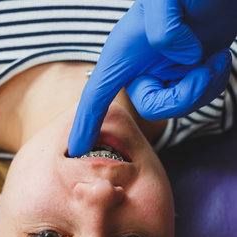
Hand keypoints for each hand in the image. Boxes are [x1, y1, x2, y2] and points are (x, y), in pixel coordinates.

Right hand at [68, 0, 235, 156]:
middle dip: (184, 96)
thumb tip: (183, 58)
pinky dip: (214, 83)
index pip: (97, 95)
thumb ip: (163, 28)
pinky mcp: (187, 74)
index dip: (86, 123)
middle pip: (153, 108)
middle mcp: (142, 66)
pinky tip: (218, 59)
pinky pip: (198, 98)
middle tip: (205, 68)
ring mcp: (165, 72)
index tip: (76, 149)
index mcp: (125, 52)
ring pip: (179, 106)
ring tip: (215, 56)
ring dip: (204, 86)